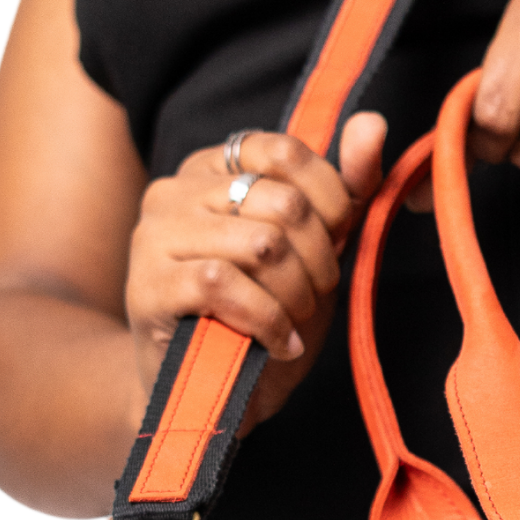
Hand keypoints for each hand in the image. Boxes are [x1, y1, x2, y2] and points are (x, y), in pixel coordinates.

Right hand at [125, 113, 387, 426]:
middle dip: (319, 261)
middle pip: (283, 203)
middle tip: (312, 297)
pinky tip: (278, 344)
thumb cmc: (261, 317)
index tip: (333, 246)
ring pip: (262, 244)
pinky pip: (227, 284)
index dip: (330, 202)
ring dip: (297, 296)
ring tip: (293, 321)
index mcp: (210, 170)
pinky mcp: (146, 286)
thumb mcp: (315, 250)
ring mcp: (152, 237)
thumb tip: (374, 123)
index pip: (285, 152)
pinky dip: (270, 322)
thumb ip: (346, 187)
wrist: (205, 396)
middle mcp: (173, 191)